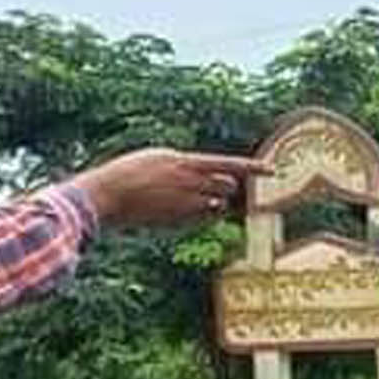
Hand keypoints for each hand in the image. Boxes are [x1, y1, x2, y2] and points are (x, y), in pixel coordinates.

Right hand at [75, 150, 271, 229]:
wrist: (107, 194)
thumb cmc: (127, 174)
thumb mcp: (157, 159)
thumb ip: (184, 166)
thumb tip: (205, 174)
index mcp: (184, 162)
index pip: (228, 164)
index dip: (252, 167)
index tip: (272, 170)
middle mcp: (190, 182)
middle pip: (226, 186)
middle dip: (224, 186)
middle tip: (209, 185)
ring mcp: (185, 203)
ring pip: (216, 203)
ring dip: (210, 201)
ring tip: (181, 195)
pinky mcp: (179, 220)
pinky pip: (201, 217)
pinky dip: (197, 213)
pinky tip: (175, 207)